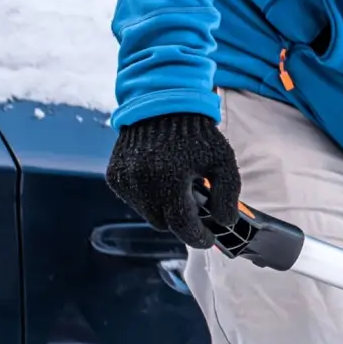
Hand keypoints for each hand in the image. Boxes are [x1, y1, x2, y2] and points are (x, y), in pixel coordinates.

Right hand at [106, 112, 240, 249]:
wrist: (163, 105)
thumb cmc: (198, 135)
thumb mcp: (223, 161)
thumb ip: (227, 194)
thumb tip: (224, 223)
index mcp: (171, 179)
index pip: (182, 225)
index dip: (198, 237)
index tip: (209, 238)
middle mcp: (142, 182)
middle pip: (165, 224)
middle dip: (182, 220)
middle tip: (196, 204)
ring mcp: (125, 180)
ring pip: (148, 214)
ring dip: (164, 209)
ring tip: (178, 186)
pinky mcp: (115, 176)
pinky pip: (135, 201)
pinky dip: (149, 197)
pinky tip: (161, 178)